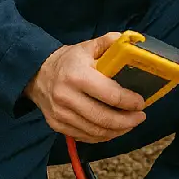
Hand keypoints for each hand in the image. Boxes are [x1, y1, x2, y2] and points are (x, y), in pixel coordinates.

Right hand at [24, 32, 146, 142]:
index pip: (110, 95)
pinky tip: (114, 129)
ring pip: (96, 131)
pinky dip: (103, 136)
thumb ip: (111, 42)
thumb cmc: (69, 60)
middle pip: (104, 118)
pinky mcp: (57, 125)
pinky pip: (85, 136)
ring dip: (118, 131)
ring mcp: (61, 114)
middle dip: (128, 121)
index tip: (141, 102)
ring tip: (131, 124)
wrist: (37, 74)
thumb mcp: (88, 46)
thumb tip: (134, 41)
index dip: (129, 101)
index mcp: (77, 76)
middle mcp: (67, 97)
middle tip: (141, 117)